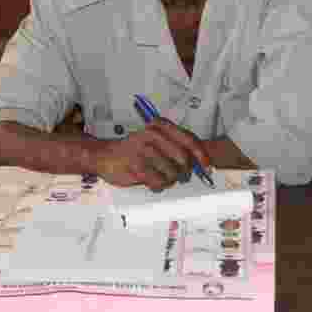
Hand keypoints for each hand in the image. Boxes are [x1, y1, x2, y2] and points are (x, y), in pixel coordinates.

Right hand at [95, 118, 211, 191]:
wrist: (104, 155)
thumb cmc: (134, 149)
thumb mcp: (156, 140)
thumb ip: (176, 146)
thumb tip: (200, 161)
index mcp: (160, 126)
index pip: (189, 140)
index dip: (201, 155)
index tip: (207, 166)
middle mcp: (152, 135)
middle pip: (183, 158)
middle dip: (184, 171)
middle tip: (179, 175)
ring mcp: (143, 150)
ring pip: (171, 173)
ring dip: (169, 179)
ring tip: (160, 176)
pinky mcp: (135, 165)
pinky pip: (158, 182)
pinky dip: (158, 185)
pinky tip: (152, 180)